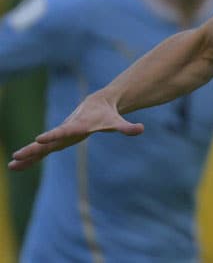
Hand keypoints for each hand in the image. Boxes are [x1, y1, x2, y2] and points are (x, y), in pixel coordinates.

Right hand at [8, 93, 143, 170]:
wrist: (97, 103)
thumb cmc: (107, 115)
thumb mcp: (117, 122)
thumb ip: (127, 127)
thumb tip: (141, 129)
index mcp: (77, 126)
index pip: (63, 132)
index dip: (52, 135)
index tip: (39, 139)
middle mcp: (65, 131)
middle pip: (47, 142)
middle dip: (32, 149)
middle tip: (17, 156)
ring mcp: (60, 136)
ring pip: (41, 148)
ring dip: (27, 156)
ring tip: (11, 166)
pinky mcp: (58, 140)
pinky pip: (42, 151)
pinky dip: (30, 158)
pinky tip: (17, 167)